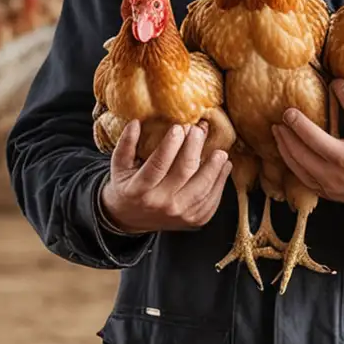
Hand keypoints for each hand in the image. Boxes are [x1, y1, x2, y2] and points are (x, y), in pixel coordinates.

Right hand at [100, 121, 231, 234]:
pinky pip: (211, 201)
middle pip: (184, 172)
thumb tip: (136, 122)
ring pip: (202, 188)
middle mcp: (160, 203)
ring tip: (220, 152)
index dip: (170, 144)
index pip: (158, 164)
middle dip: (194, 148)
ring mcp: (179, 214)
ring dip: (214, 168)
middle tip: (200, 130)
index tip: (179, 127)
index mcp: (139, 189)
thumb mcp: (119, 166)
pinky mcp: (194, 220)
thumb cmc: (127, 186)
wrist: (131, 219)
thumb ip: (125, 144)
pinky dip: (220, 183)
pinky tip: (224, 167)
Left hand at [273, 80, 343, 225]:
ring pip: (306, 162)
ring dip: (288, 144)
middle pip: (322, 144)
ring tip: (278, 126)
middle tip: (288, 111)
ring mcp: (340, 181)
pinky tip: (283, 146)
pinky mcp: (330, 191)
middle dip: (301, 127)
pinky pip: (303, 176)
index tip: (336, 83)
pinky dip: (290, 161)